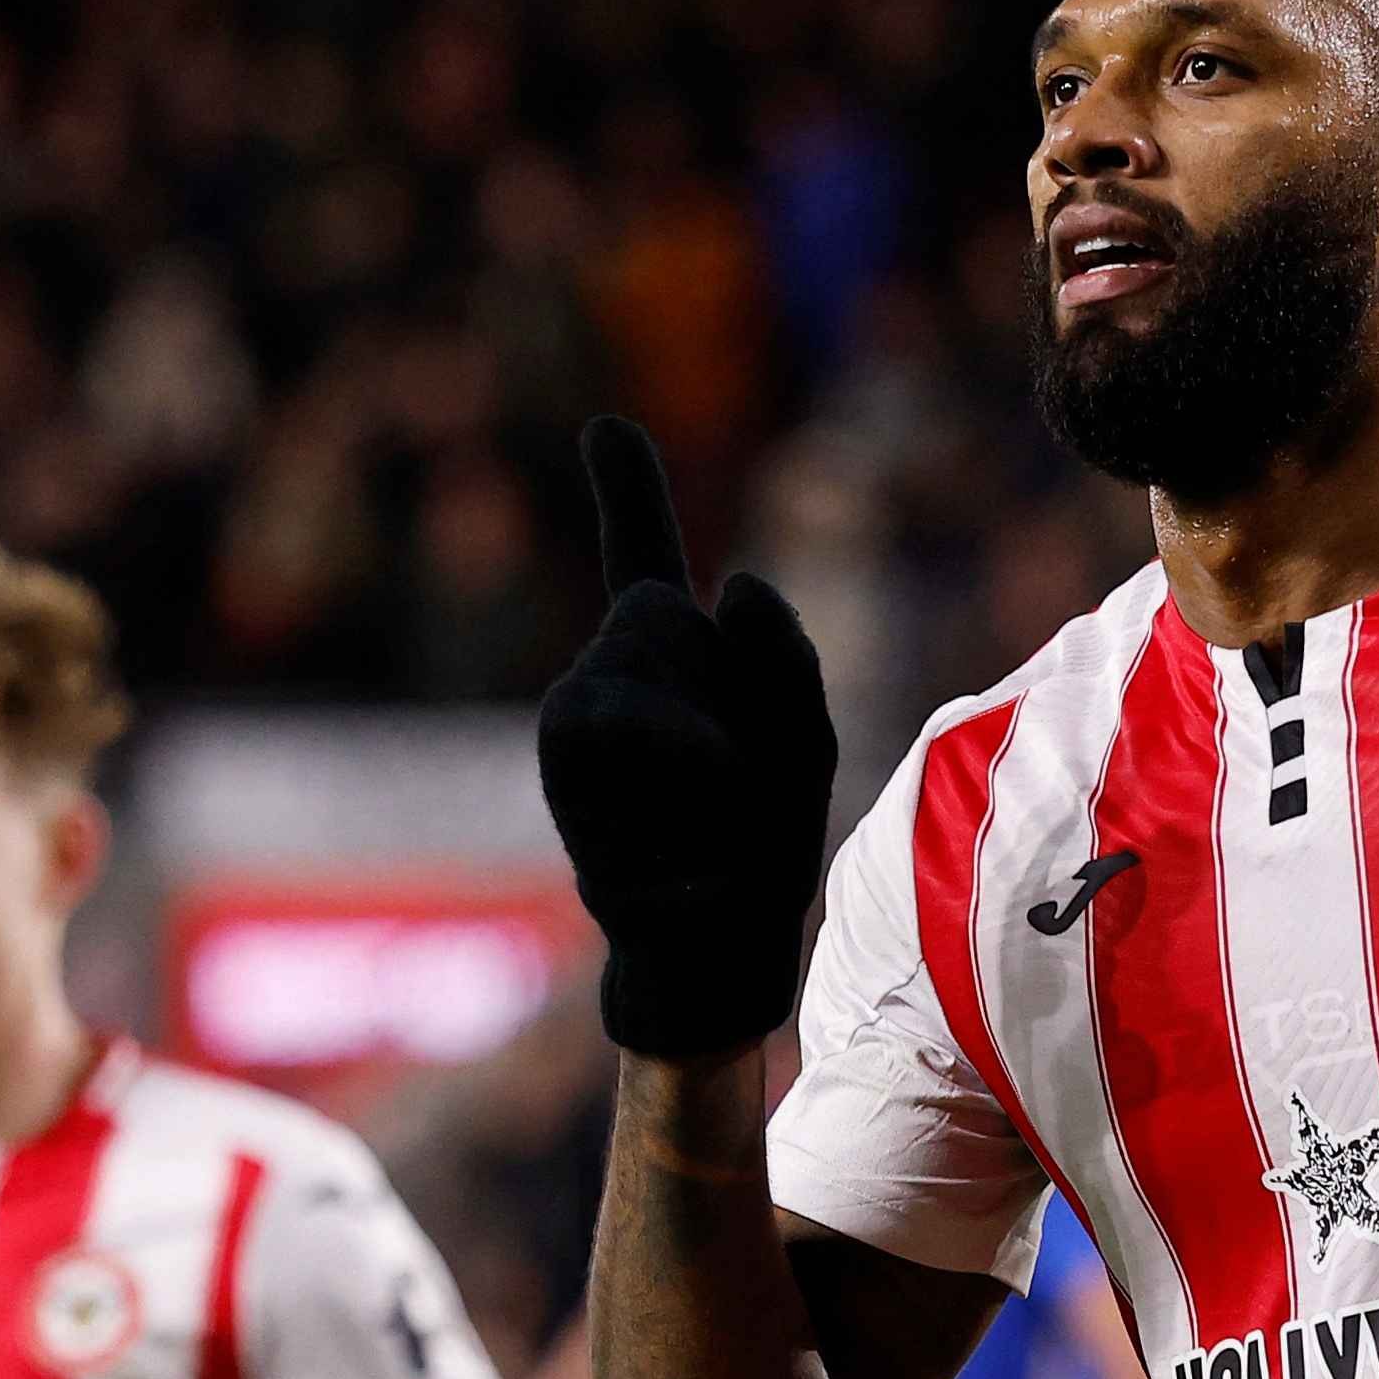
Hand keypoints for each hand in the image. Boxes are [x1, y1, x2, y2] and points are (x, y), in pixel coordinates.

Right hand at [536, 416, 839, 1060]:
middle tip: (733, 778)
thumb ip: (787, 652)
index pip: (641, 555)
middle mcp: (603, 680)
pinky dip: (702, 842)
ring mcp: (579, 736)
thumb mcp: (803, 736)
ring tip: (712, 820)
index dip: (624, 490)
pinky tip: (699, 876)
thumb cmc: (759, 841)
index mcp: (663, 660)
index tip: (606, 425)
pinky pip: (656, 769)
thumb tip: (735, 582)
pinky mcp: (575, 796)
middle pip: (669, 622)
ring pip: (651, 701)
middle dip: (729, 693)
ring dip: (716, 767)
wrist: (724, 954)